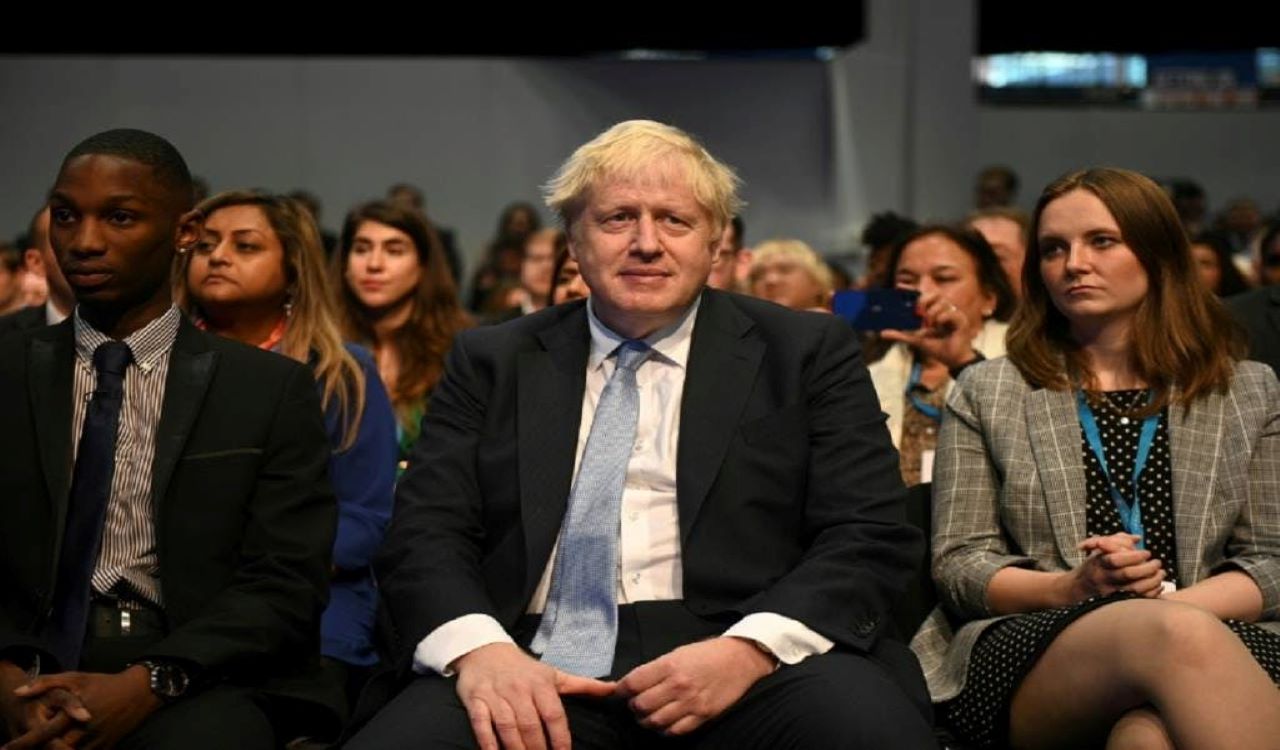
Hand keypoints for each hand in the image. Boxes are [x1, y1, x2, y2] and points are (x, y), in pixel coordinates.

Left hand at [7, 667, 160, 749]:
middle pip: (56, 748)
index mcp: (73, 712)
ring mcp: (97, 740)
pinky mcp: (107, 747)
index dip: (24, 743)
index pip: (43, 732)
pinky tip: (67, 748)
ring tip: (46, 748)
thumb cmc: (103, 684)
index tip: (7, 747)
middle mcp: (84, 729)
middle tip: (24, 749)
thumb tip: (18, 692)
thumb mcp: (76, 677)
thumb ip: (46, 682)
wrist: (139, 692)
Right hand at [453, 643, 614, 749]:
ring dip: (517, 749)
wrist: (484, 650)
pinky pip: (481, 724)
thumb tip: (614, 689)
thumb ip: (583, 685)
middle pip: (531, 726)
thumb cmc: (523, 668)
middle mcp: (519, 690)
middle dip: (539, 749)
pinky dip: (488, 742)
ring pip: (508, 728)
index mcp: (541, 684)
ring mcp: (496, 696)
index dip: (560, 738)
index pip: (553, 715)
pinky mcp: (476, 700)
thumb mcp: (553, 674)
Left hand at [616, 637, 775, 735]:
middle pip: (640, 705)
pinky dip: (665, 729)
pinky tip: (665, 722)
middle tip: (636, 703)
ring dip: (647, 720)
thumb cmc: (707, 653)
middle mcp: (678, 685)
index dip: (620, 690)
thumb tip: (632, 683)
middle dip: (633, 706)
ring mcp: (691, 702)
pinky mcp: (703, 715)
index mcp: (669, 665)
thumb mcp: (678, 653)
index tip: (619, 692)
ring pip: (655, 721)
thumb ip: (655, 669)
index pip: (632, 683)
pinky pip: (675, 731)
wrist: (740, 659)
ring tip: (648, 714)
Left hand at [880, 292, 979, 369]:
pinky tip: (940, 327)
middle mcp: (944, 309)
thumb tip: (882, 333)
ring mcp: (954, 313)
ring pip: (942, 303)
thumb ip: (901, 335)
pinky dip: (942, 319)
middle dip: (924, 300)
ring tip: (930, 326)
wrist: (952, 360)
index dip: (912, 289)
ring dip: (932, 314)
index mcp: (934, 311)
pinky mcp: (961, 319)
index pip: (923, 295)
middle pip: (935, 294)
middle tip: (918, 312)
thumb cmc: (937, 348)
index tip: (899, 286)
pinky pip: (950, 313)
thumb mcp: (916, 340)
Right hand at [1060, 533, 1164, 603]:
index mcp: (1098, 563)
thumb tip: (1137, 538)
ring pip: (1136, 589)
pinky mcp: (1119, 603)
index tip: (1147, 552)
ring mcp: (1111, 592)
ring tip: (1161, 573)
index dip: (1134, 555)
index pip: (1116, 559)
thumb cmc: (1094, 565)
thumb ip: (1117, 540)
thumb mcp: (1099, 549)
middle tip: (1157, 562)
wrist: (1079, 588)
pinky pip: (1139, 600)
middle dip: (1147, 567)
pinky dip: (1152, 593)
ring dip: (1153, 580)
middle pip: (1128, 574)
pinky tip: (1158, 585)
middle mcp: (1104, 578)